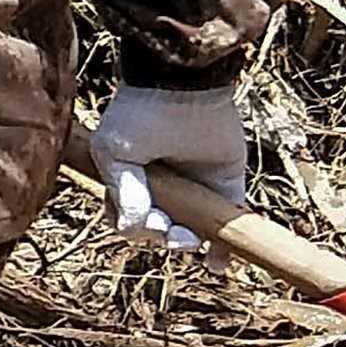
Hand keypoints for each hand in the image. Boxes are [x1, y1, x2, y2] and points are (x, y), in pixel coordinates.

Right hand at [87, 84, 248, 252]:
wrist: (184, 84)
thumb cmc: (141, 115)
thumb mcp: (117, 153)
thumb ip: (124, 193)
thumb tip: (132, 230)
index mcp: (130, 183)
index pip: (130, 222)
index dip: (142, 230)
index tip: (155, 222)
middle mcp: (163, 190)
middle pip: (163, 230)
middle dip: (170, 239)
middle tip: (180, 235)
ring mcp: (195, 189)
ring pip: (195, 231)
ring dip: (195, 244)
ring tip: (197, 242)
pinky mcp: (225, 184)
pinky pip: (228, 219)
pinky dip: (228, 244)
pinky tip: (222, 262)